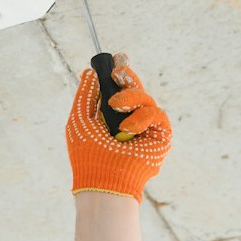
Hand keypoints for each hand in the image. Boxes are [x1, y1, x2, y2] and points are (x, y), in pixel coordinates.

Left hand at [65, 54, 169, 200]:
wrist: (102, 181)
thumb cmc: (88, 155)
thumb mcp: (80, 119)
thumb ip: (86, 95)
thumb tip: (89, 72)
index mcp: (111, 118)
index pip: (120, 90)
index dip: (120, 74)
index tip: (115, 59)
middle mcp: (130, 122)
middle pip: (136, 90)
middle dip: (127, 78)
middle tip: (118, 72)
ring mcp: (146, 130)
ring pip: (146, 98)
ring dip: (130, 98)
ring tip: (116, 109)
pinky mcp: (160, 137)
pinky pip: (157, 114)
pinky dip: (141, 117)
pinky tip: (127, 129)